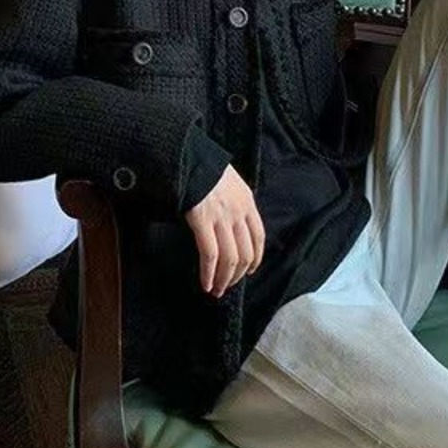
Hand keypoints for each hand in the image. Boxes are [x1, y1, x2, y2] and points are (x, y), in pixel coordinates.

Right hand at [184, 164, 265, 298]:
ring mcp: (221, 218)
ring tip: (216, 290)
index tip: (249, 271)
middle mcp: (238, 212)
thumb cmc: (204, 169)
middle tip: (227, 287)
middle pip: (246, 253)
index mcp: (247, 202)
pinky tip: (205, 283)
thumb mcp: (230, 182)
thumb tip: (231, 224)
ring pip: (230, 259)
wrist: (188, 157)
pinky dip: (209, 273)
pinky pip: (210, 254)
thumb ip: (235, 202)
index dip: (256, 258)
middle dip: (238, 275)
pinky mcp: (202, 221)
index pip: (259, 237)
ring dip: (224, 279)